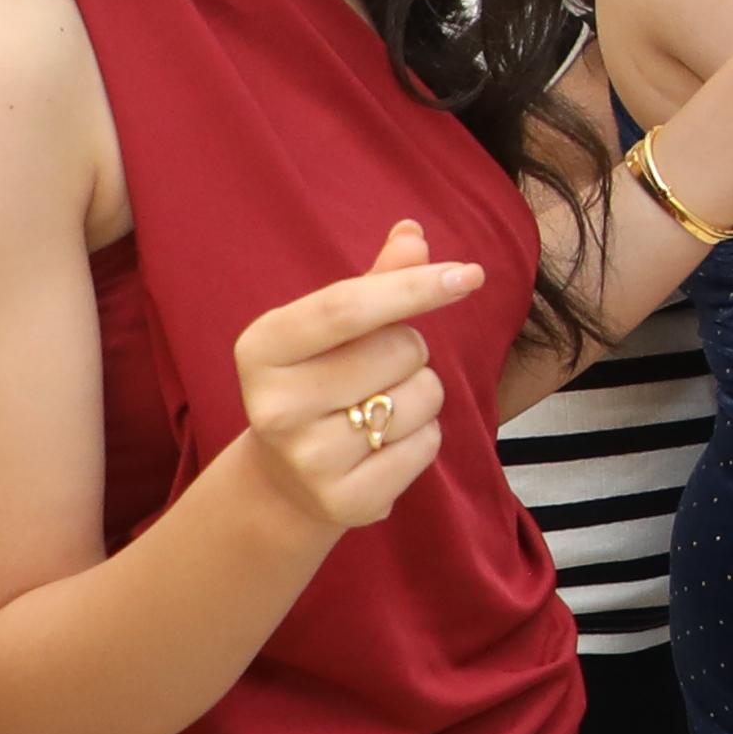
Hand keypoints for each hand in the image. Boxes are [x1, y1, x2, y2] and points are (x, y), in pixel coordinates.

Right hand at [228, 221, 481, 538]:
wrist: (290, 479)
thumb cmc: (323, 380)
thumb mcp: (335, 328)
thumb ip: (376, 281)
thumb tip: (413, 232)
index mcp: (262, 347)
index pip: (347, 306)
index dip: (414, 286)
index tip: (471, 274)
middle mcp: (273, 405)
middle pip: (398, 349)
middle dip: (411, 350)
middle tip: (378, 371)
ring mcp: (306, 458)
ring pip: (421, 396)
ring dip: (422, 394)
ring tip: (380, 409)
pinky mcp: (343, 500)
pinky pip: (428, 444)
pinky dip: (425, 436)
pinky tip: (386, 445)